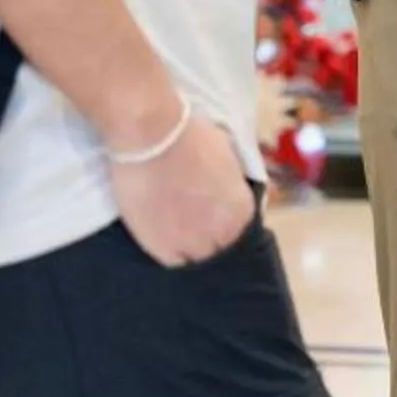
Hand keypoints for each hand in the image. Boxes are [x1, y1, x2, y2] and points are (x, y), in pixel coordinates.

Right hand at [109, 109, 253, 266]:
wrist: (153, 137)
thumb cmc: (191, 137)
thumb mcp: (227, 158)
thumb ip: (230, 184)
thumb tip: (227, 190)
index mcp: (242, 211)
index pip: (240, 233)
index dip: (224, 225)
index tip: (213, 219)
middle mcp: (223, 233)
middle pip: (220, 249)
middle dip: (210, 238)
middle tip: (192, 223)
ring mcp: (192, 243)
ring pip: (196, 259)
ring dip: (189, 247)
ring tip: (175, 228)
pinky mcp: (161, 247)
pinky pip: (172, 260)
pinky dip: (168, 249)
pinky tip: (161, 234)